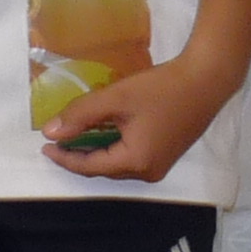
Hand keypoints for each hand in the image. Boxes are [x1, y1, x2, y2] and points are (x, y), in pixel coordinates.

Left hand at [45, 48, 242, 181]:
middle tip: (58, 139)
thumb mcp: (116, 98)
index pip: (89, 166)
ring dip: (96, 151)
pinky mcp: (167, 155)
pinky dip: (113, 148)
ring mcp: (160, 165)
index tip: (44, 145)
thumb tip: (50, 132)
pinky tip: (104, 132)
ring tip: (76, 136)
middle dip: (79, 156)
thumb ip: (80, 115)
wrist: (207, 79)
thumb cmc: (162, 88)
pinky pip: (131, 158)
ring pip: (117, 164)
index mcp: (134, 162)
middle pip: (103, 169)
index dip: (64, 157)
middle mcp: (147, 172)